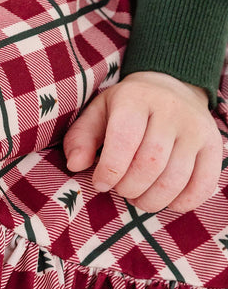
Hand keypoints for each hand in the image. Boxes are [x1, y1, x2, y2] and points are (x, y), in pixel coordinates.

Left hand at [62, 70, 223, 213]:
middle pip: (150, 164)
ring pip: (175, 178)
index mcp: (136, 98)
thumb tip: (75, 165)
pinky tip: (167, 201)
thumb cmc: (127, 108)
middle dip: (129, 188)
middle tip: (121, 189)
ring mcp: (196, 128)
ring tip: (139, 197)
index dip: (109, 171)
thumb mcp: (98, 113)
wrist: (171, 87)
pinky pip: (204, 183)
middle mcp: (171, 110)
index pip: (123, 141)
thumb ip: (81, 138)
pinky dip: (183, 202)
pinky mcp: (213, 145)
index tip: (101, 183)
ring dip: (152, 199)